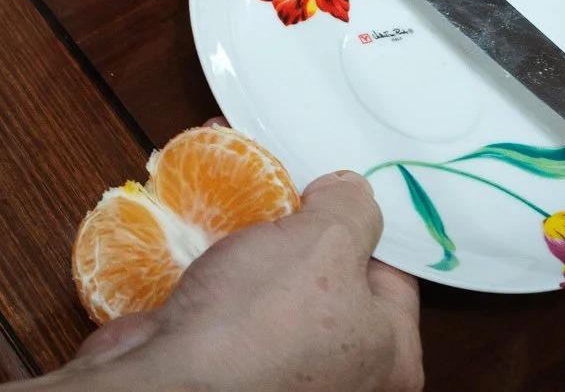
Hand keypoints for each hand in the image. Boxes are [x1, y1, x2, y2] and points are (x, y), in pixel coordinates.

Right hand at [51, 173, 422, 391]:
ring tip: (235, 215)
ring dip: (256, 251)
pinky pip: (239, 308)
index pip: (391, 270)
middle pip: (332, 277)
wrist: (172, 381)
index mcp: (392, 354)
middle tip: (277, 199)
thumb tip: (349, 193)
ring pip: (280, 289)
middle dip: (300, 234)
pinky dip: (223, 276)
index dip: (356, 222)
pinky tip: (205, 245)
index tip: (320, 191)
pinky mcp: (235, 365)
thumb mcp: (326, 241)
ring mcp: (288, 371)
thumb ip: (351, 206)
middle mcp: (348, 372)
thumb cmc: (263, 319)